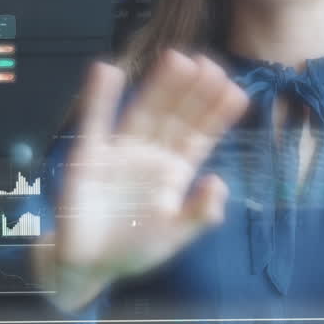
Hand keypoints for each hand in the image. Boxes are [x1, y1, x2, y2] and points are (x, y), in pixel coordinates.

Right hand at [38, 50, 248, 310]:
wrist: (88, 265)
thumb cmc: (134, 249)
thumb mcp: (173, 236)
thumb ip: (198, 215)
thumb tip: (219, 183)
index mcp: (176, 171)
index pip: (200, 135)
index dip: (216, 113)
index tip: (234, 89)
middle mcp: (152, 154)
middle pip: (176, 116)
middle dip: (193, 91)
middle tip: (209, 64)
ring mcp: (121, 152)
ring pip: (144, 111)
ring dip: (159, 86)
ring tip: (177, 58)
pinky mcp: (89, 157)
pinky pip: (96, 122)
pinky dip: (100, 97)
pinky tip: (107, 71)